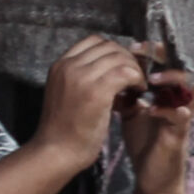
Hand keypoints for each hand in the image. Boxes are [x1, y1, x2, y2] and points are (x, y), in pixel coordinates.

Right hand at [39, 33, 142, 166]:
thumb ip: (82, 75)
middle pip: (110, 46)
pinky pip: (127, 72)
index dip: (113, 50)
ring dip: (134, 69)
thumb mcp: (66, 93)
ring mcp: (82, 77)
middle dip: (127, 59)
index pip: (94, 41)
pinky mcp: (97, 90)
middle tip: (134, 77)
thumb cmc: (62, 129)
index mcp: (60, 65)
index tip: (120, 66)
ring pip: (120, 57)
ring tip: (137, 86)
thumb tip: (112, 63)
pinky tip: (137, 91)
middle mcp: (69, 66)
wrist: (55, 152)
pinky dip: (137, 79)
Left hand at [117, 51, 193, 191]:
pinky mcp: (180, 134)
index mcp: (165, 92)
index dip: (152, 53)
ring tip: (152, 80)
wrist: (152, 175)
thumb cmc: (144, 142)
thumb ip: (126, 94)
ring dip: (172, 81)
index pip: (164, 64)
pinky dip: (168, 111)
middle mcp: (177, 99)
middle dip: (164, 58)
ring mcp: (182, 115)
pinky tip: (151, 109)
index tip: (133, 45)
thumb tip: (108, 75)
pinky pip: (181, 117)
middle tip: (145, 51)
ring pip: (189, 88)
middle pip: (181, 68)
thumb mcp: (131, 114)